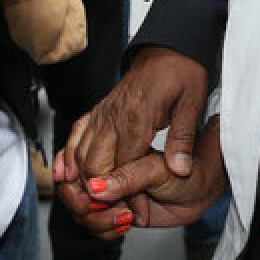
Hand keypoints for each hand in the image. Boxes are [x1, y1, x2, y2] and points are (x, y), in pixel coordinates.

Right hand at [53, 48, 209, 234]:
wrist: (168, 47)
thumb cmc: (182, 72)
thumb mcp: (192, 103)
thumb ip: (183, 139)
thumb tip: (180, 169)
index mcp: (137, 117)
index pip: (123, 167)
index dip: (126, 193)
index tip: (137, 211)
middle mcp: (113, 117)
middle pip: (93, 166)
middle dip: (100, 193)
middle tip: (115, 211)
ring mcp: (102, 113)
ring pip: (79, 155)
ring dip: (82, 180)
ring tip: (95, 201)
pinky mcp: (99, 110)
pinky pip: (76, 136)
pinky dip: (68, 156)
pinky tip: (67, 173)